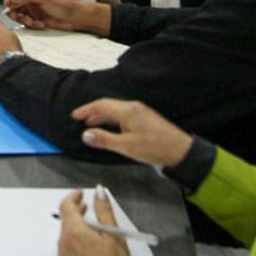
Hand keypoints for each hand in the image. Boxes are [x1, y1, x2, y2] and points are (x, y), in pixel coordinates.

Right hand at [4, 0, 110, 35]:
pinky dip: (32, 25)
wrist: (75, 17)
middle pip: (13, 3)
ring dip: (24, 20)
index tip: (10, 4)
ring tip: (33, 22)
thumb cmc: (65, 4)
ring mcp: (32, 9)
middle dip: (15, 12)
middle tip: (19, 17)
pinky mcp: (35, 18)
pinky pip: (26, 23)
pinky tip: (40, 24)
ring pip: (18, 14)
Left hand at [57, 188, 132, 255]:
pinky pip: (68, 251)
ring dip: (77, 229)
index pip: (66, 206)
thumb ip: (105, 212)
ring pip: (67, 237)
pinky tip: (90, 251)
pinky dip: (77, 245)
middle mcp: (63, 242)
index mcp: (74, 231)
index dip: (73, 197)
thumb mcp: (113, 235)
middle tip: (87, 209)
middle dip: (76, 213)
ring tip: (93, 231)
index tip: (81, 194)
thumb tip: (99, 192)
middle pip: (66, 221)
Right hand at [70, 98, 192, 167]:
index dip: (86, 110)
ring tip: (92, 125)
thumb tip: (85, 135)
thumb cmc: (154, 148)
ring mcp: (140, 111)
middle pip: (108, 105)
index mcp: (127, 111)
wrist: (180, 150)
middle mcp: (133, 107)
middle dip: (93, 112)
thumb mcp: (126, 146)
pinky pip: (124, 114)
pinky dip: (113, 120)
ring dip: (103, 117)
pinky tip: (111, 128)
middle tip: (81, 120)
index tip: (74, 115)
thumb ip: (104, 139)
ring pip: (116, 110)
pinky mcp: (145, 118)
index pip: (101, 105)